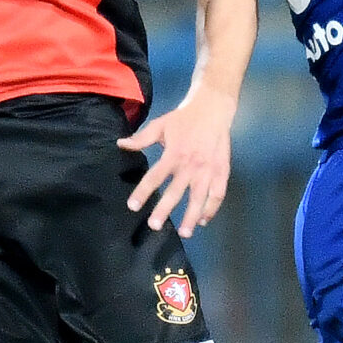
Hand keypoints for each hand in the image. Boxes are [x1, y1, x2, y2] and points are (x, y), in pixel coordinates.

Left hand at [120, 89, 234, 235]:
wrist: (213, 108)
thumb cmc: (184, 118)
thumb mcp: (160, 125)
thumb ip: (141, 138)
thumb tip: (121, 144)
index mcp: (173, 154)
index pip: (155, 177)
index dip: (143, 192)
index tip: (133, 206)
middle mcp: (190, 165)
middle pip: (176, 192)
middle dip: (165, 210)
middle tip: (154, 225)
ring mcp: (208, 170)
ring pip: (199, 198)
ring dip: (192, 216)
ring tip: (185, 233)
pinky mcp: (222, 171)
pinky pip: (218, 194)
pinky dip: (212, 209)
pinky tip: (204, 220)